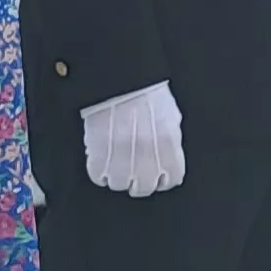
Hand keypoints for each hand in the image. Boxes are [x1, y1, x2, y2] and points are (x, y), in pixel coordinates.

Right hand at [80, 81, 186, 196]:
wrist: (120, 82)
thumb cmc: (147, 93)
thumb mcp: (170, 117)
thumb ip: (171, 142)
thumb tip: (169, 157)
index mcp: (169, 148)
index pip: (172, 179)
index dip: (164, 178)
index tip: (158, 176)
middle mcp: (148, 159)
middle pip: (144, 188)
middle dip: (139, 182)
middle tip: (133, 172)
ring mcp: (122, 160)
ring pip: (119, 185)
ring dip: (116, 177)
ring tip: (114, 163)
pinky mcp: (99, 157)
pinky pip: (98, 176)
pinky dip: (98, 171)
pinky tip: (101, 160)